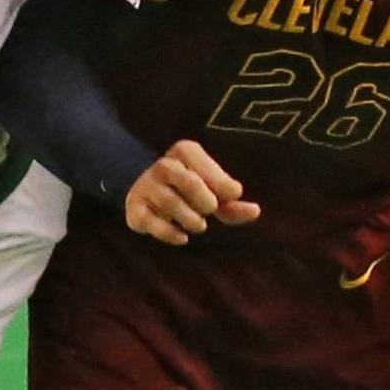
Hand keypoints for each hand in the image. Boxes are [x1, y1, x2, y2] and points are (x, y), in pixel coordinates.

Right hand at [123, 138, 258, 244]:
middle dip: (206, 203)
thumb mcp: (213, 192)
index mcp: (184, 152)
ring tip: (198, 225)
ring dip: (192, 220)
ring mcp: (146, 186)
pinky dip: (172, 234)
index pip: (207, 168)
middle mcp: (163, 165)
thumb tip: (255, 210)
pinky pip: (153, 223)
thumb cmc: (190, 192)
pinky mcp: (135, 209)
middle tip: (208, 210)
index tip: (228, 197)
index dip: (221, 185)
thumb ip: (233, 202)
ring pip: (172, 203)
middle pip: (190, 183)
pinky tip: (182, 237)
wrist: (148, 195)